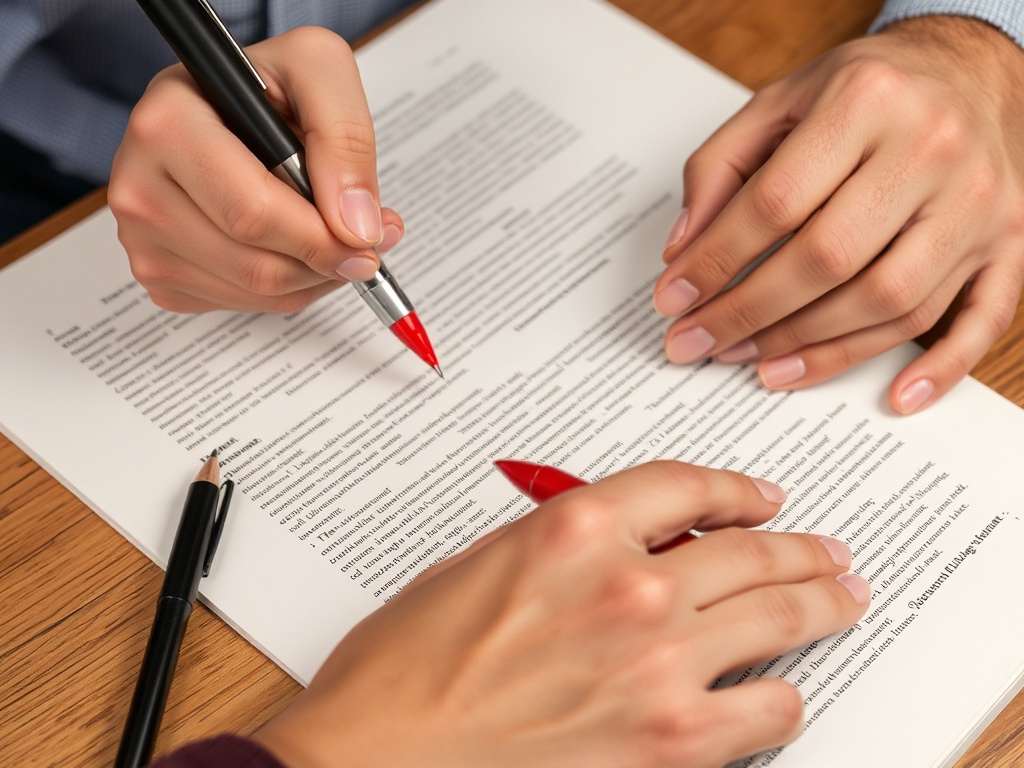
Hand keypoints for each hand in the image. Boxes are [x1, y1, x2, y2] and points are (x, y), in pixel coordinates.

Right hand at [108, 27, 403, 312]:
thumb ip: (346, 138)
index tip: (368, 239)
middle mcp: (138, 184)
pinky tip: (293, 249)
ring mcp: (142, 236)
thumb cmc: (267, 86)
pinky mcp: (157, 272)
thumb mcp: (318, 71)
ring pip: (253, 293)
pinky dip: (285, 290)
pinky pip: (239, 305)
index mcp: (166, 124)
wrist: (228, 104)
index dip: (321, 237)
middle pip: (255, 264)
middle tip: (365, 248)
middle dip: (325, 263)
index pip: (252, 213)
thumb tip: (356, 226)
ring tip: (334, 240)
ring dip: (312, 279)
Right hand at [252, 461, 868, 767]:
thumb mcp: (476, 566)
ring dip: (821, 604)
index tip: (760, 497)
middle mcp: (626, 584)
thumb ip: (559, 545)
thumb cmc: (404, 672)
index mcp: (572, 527)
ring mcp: (657, 662)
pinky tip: (786, 688)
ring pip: (777, 615)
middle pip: (750, 548)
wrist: (377, 758)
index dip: (737, 486)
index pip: (686, 484)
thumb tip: (614, 545)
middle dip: (801, 547)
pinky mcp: (669, 740)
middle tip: (825, 551)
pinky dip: (785, 696)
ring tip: (842, 598)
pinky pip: (768, 709)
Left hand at [654, 16, 1023, 413]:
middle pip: (828, 260)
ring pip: (892, 301)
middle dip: (750, 315)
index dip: (715, 261)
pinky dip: (940, 367)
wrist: (965, 70)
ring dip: (815, 348)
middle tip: (700, 343)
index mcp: (866, 100)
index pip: (774, 202)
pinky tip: (894, 399)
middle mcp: (932, 149)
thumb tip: (683, 253)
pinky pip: (984, 317)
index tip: (674, 298)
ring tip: (756, 364)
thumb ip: (719, 169)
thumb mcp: (779, 102)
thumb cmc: (865, 90)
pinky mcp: (1009, 241)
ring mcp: (979, 202)